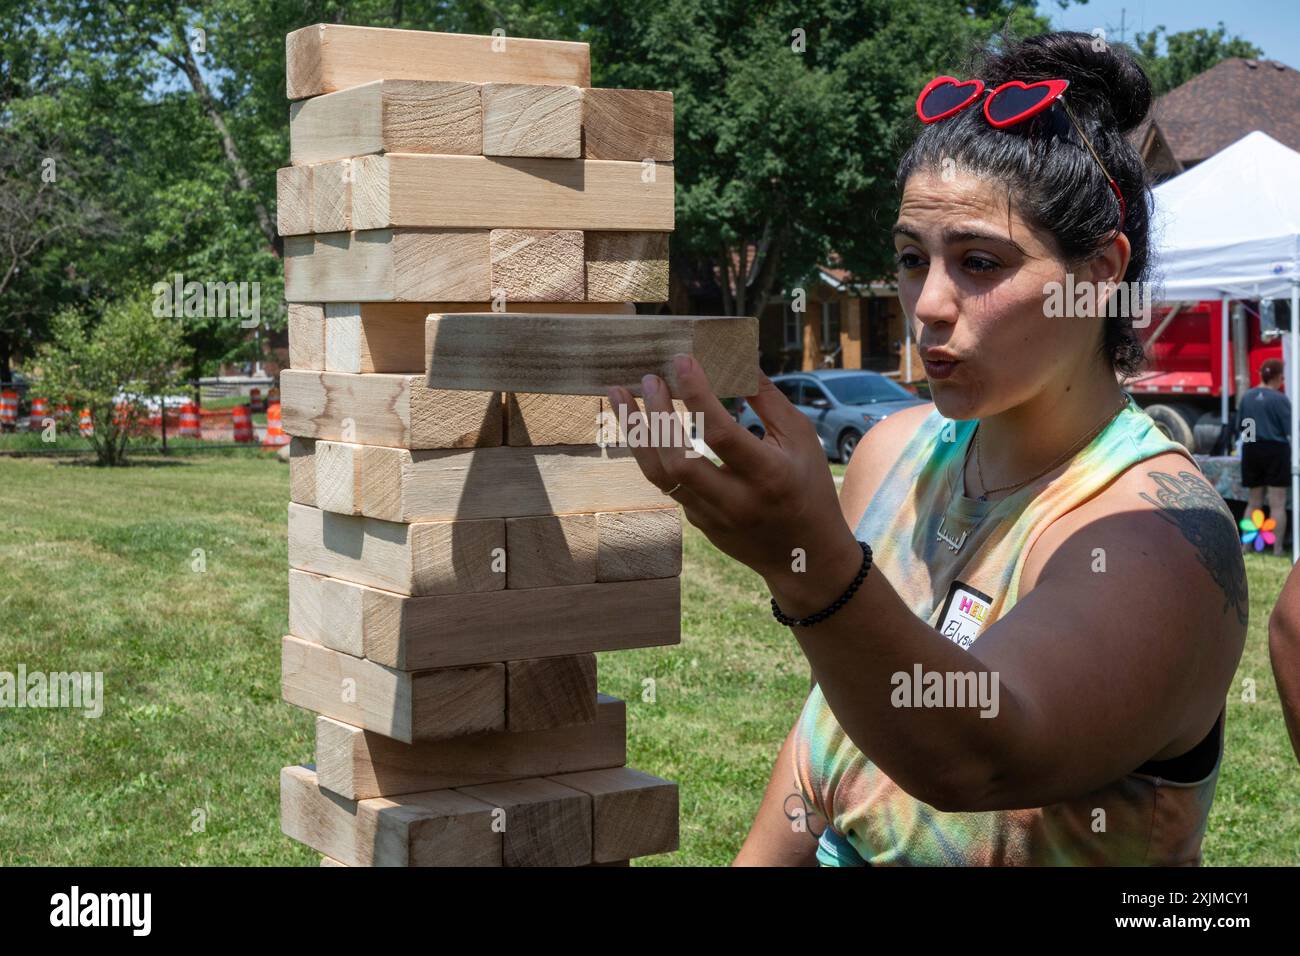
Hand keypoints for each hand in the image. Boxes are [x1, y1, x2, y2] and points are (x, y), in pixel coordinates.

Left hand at [605, 355, 860, 612]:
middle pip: (678, 460)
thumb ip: (768, 400)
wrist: (804, 557)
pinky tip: (642, 422)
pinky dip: (652, 450)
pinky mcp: (698, 523)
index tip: (682, 361)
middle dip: (656, 415)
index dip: (698, 395)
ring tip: (620, 396)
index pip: (722, 434)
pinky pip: (667, 484)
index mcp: (768, 475)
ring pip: (659, 475)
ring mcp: (711, 517)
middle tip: (648, 379)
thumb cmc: (808, 486)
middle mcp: (735, 500)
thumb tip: (737, 358)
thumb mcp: (801, 439)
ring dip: (636, 432)